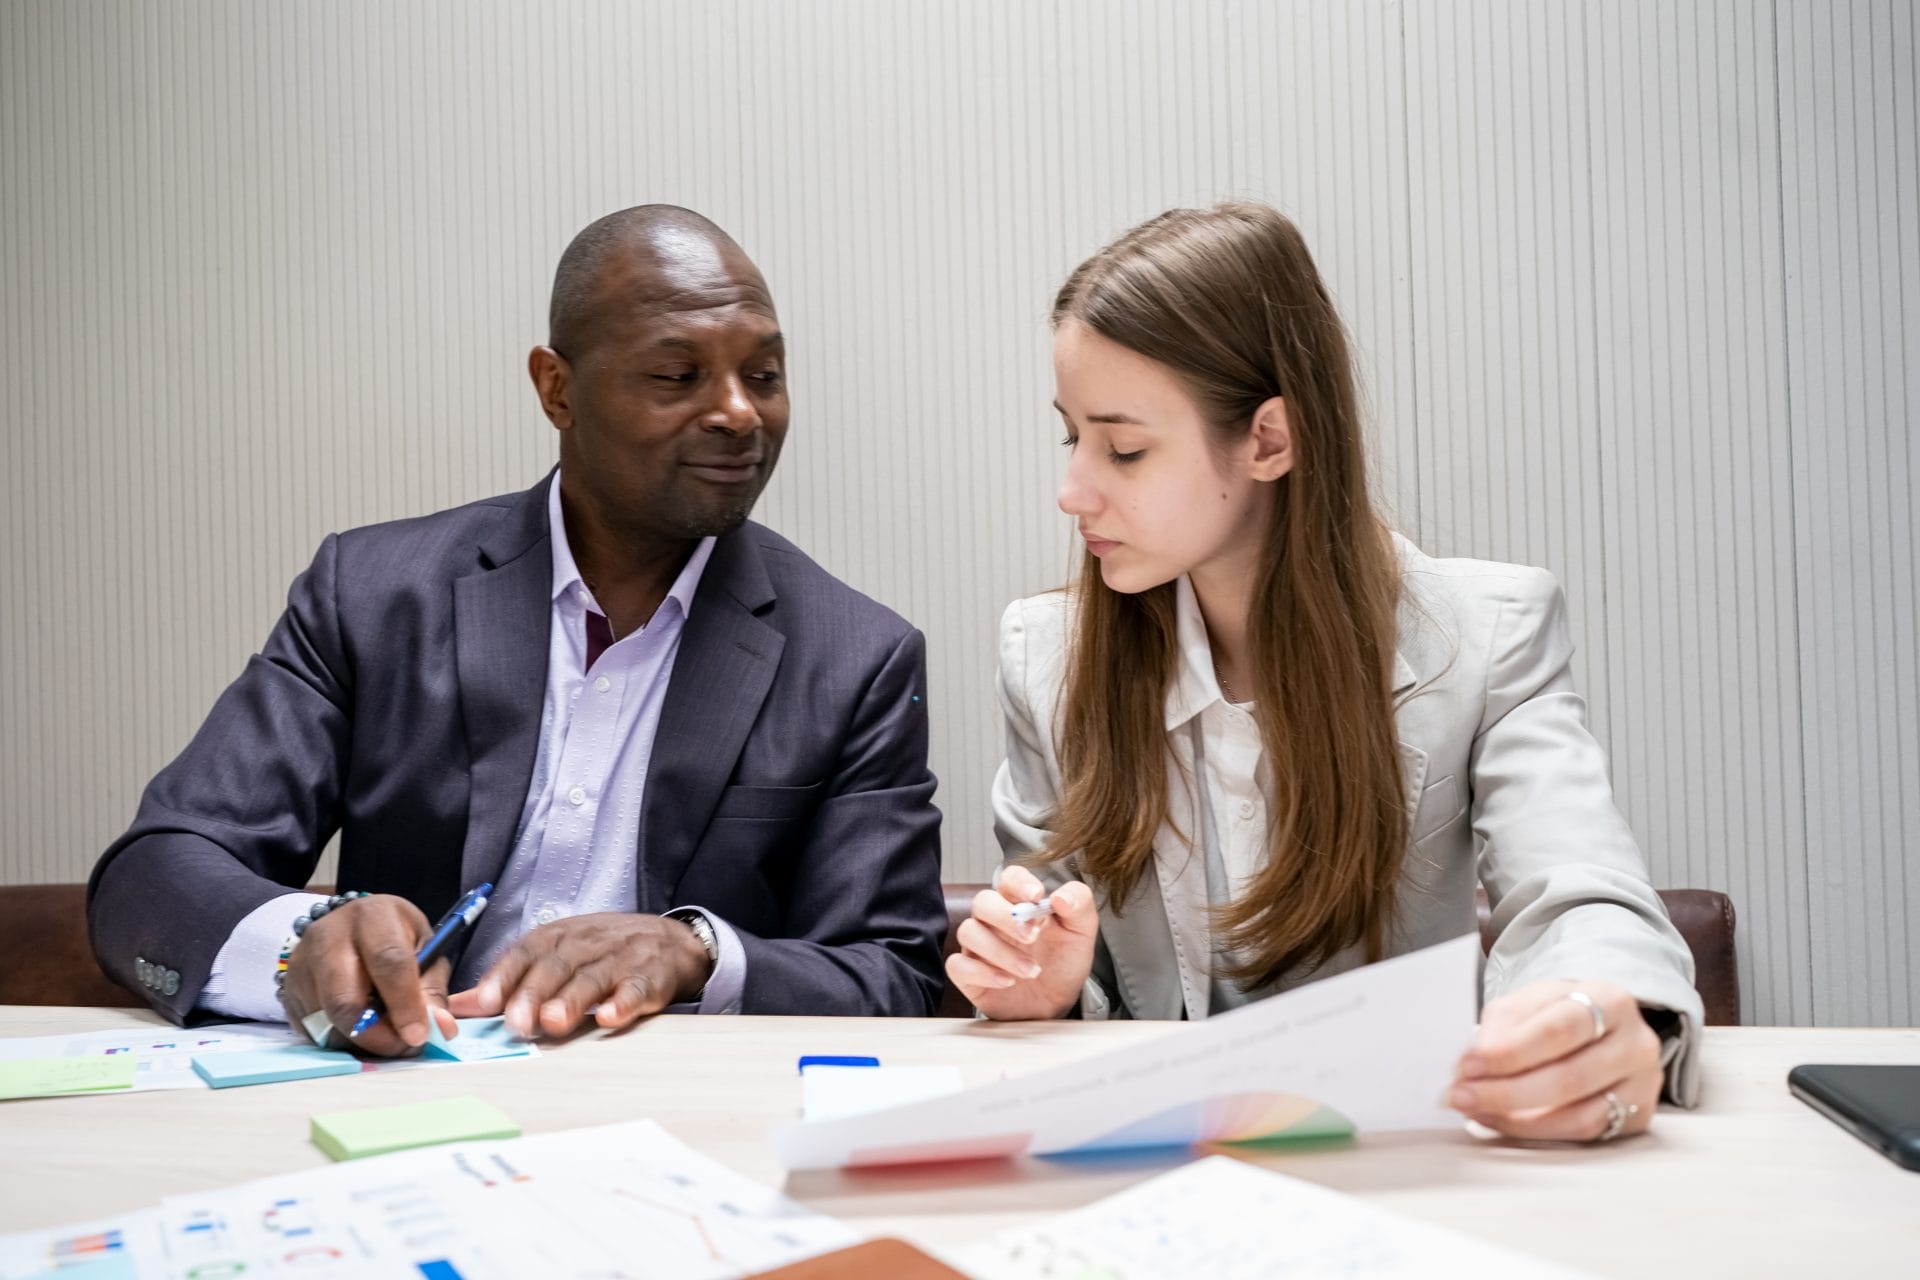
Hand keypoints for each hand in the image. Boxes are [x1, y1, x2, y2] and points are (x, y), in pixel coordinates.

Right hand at [280, 894, 455, 1058]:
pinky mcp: (288, 988)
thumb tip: (440, 1028)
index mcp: (373, 916)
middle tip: (402, 1047)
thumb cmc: (395, 938)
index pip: (388, 962)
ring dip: (360, 1041)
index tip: (417, 1036)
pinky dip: (340, 1040)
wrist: (350, 925)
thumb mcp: (426, 950)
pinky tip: (360, 1030)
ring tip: (386, 1037)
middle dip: (376, 1034)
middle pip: (345, 998)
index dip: (404, 1004)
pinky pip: (312, 1029)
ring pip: (327, 1020)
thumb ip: (432, 989)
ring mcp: (301, 963)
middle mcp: (329, 935)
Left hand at [447, 912, 711, 1038]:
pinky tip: (610, 1018)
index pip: (527, 951)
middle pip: (557, 965)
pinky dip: (623, 1002)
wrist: (673, 942)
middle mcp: (589, 942)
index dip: (506, 974)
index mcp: (561, 936)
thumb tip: (459, 1005)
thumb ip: (510, 981)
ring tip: (553, 1022)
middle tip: (516, 1022)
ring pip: (593, 976)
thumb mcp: (558, 956)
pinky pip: (637, 987)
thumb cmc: (605, 952)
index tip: (487, 1001)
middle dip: (534, 992)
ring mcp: (622, 957)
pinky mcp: (652, 975)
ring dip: (572, 999)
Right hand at [944, 864, 1098, 1019]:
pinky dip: (982, 973)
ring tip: (1032, 971)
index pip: (1009, 878)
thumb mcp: (1081, 932)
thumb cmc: (1063, 962)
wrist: (1057, 1003)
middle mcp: (994, 920)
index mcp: (1020, 902)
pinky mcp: (969, 974)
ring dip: (1000, 951)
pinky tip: (1007, 982)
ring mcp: (979, 946)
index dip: (1018, 883)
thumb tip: (1060, 896)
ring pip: (968, 932)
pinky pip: (958, 965)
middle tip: (1032, 937)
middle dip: (1005, 917)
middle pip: (982, 902)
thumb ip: (1079, 906)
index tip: (1036, 896)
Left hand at [1450, 979, 1662, 1141]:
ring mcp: (1642, 1084)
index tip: (1469, 1065)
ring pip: (1580, 1115)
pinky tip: (1503, 1121)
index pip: (1558, 1030)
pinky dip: (1537, 1132)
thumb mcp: (1529, 1002)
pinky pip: (1585, 1133)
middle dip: (1506, 1092)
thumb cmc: (1559, 1013)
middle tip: (1463, 1095)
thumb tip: (1472, 1064)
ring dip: (1518, 1119)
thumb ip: (1501, 1027)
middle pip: (1570, 1077)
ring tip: (1476, 1111)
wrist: (1601, 1026)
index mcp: (1610, 1001)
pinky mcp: (1638, 1116)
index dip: (1511, 1052)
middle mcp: (1636, 1043)